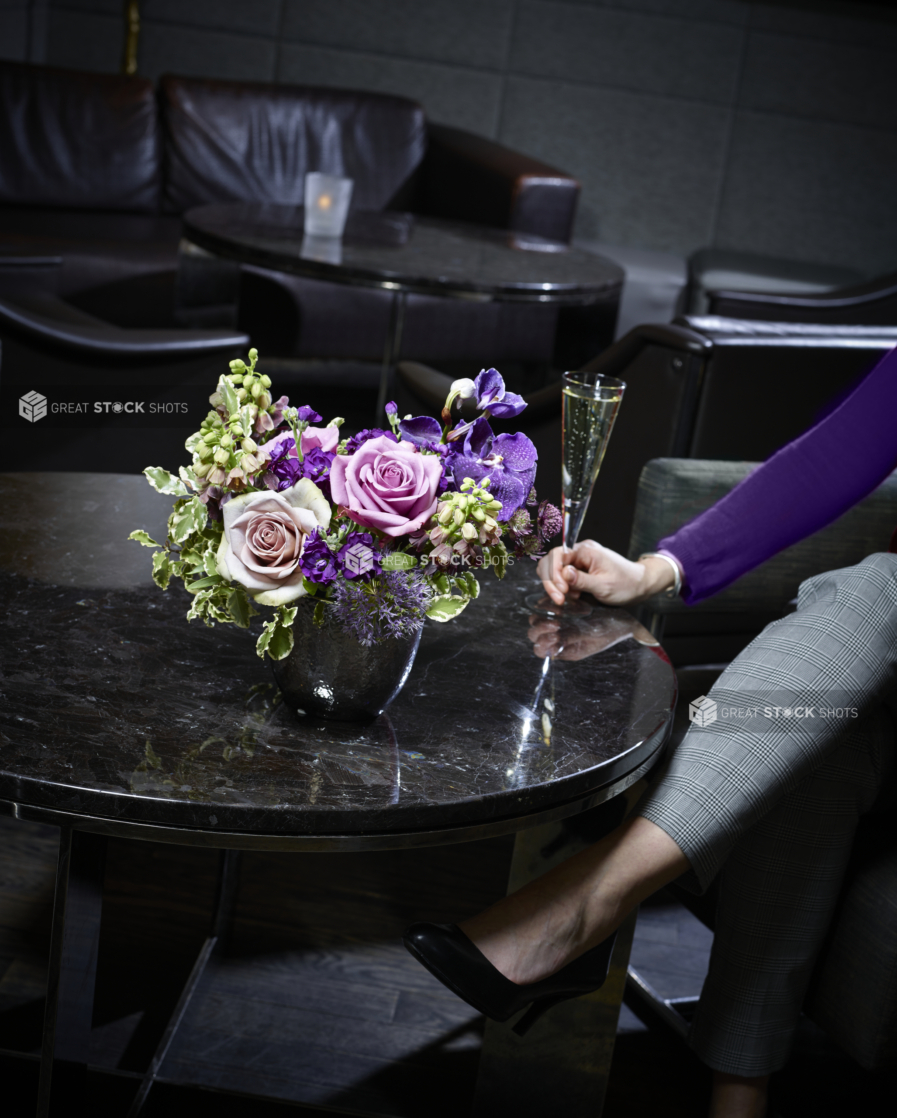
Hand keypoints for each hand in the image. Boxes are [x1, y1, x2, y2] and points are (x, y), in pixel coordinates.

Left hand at [528, 612, 657, 660]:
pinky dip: (549, 603)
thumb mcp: (592, 635)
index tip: (554, 632)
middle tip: (554, 621)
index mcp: (566, 649)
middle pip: (535, 634)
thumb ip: (570, 640)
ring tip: (557, 610)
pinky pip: (548, 607)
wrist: (625, 616)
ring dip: (543, 614)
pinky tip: (560, 600)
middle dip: (540, 626)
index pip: (540, 649)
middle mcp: (560, 638)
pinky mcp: (564, 610)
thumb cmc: (611, 628)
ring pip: (539, 619)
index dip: (542, 641)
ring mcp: (561, 624)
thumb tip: (549, 649)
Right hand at [535, 540, 675, 607]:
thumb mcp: (604, 586)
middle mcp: (581, 551)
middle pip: (552, 561)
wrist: (639, 584)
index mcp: (586, 551)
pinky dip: (563, 586)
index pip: (557, 556)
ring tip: (568, 597)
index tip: (561, 592)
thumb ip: (581, 580)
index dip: (554, 575)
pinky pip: (563, 574)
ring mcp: (580, 558)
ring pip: (554, 568)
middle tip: (560, 599)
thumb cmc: (626, 584)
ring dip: (556, 584)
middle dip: (552, 581)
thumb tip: (563, 574)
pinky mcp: (580, 567)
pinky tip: (573, 595)